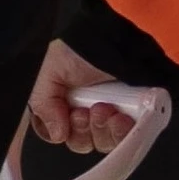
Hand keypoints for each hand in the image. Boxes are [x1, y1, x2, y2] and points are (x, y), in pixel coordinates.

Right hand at [27, 36, 132, 151]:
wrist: (120, 37)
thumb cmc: (82, 47)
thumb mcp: (49, 72)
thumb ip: (43, 104)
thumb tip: (56, 134)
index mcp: (61, 100)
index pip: (55, 132)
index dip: (59, 132)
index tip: (66, 118)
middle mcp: (86, 109)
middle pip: (80, 142)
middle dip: (82, 131)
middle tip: (85, 112)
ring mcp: (112, 114)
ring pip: (103, 143)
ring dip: (102, 131)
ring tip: (106, 108)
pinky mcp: (135, 116)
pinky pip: (128, 138)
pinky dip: (123, 133)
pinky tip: (121, 117)